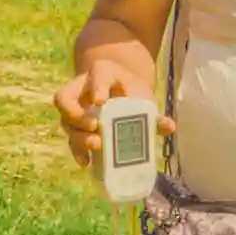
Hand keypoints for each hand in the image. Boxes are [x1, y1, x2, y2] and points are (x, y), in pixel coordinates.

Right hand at [52, 58, 174, 166]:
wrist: (122, 90)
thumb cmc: (132, 91)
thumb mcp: (142, 96)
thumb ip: (154, 113)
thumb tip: (169, 127)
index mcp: (101, 73)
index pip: (97, 75)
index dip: (97, 87)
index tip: (100, 101)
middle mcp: (80, 89)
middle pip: (67, 100)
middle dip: (80, 116)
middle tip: (96, 127)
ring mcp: (74, 110)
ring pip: (66, 122)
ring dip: (78, 136)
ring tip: (95, 145)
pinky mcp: (75, 129)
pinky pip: (70, 140)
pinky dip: (78, 152)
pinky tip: (86, 162)